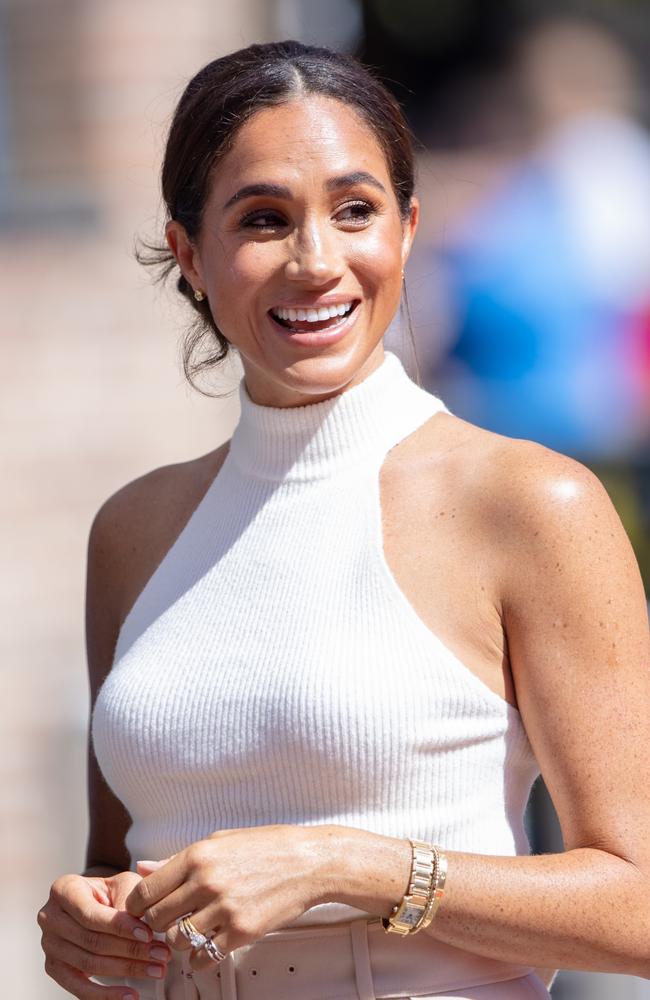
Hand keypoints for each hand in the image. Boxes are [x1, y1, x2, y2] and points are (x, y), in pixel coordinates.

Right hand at [38, 871, 171, 997]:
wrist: (96, 900)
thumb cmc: (110, 891)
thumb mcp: (122, 885)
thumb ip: (128, 903)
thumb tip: (143, 928)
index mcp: (63, 890)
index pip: (91, 914)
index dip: (120, 926)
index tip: (148, 934)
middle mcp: (50, 917)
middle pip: (92, 941)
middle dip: (131, 950)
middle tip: (160, 955)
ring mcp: (49, 945)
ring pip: (89, 964)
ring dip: (126, 970)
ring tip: (155, 970)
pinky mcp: (55, 968)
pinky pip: (79, 988)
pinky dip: (106, 995)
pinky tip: (129, 995)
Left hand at [125, 824, 327, 970]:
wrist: (309, 862)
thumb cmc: (266, 847)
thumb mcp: (220, 841)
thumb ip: (178, 859)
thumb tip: (143, 867)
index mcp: (197, 855)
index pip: (146, 891)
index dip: (136, 905)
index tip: (141, 910)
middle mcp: (206, 882)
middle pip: (156, 918)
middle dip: (157, 923)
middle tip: (168, 921)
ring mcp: (224, 908)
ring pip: (176, 941)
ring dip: (179, 940)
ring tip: (192, 930)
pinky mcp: (241, 931)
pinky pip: (203, 957)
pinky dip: (199, 958)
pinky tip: (208, 945)